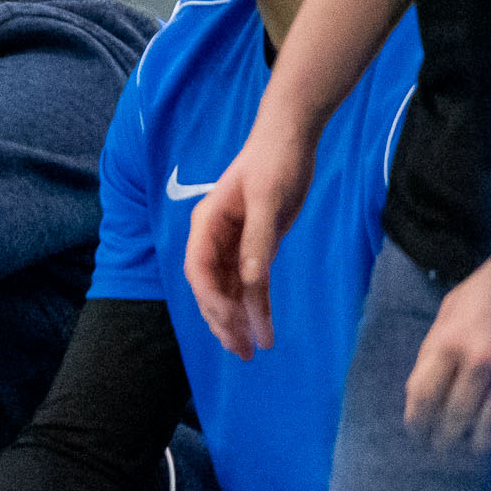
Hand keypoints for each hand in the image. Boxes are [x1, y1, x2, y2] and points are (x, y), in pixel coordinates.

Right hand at [184, 113, 317, 359]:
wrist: (290, 139)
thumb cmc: (275, 162)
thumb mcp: (268, 200)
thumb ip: (258, 242)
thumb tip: (251, 282)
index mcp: (207, 224)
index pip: (200, 271)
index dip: (212, 301)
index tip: (232, 324)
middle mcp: (215, 238)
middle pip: (211, 288)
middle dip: (223, 321)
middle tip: (241, 352)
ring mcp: (234, 244)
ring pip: (230, 290)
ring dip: (239, 319)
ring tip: (251, 350)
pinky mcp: (255, 245)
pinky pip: (253, 282)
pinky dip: (258, 305)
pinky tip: (264, 327)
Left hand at [404, 209, 490, 452]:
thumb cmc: (464, 302)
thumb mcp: (436, 330)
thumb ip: (429, 365)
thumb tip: (421, 405)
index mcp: (444, 345)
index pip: (424, 396)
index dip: (417, 421)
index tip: (415, 433)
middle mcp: (474, 359)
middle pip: (454, 412)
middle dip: (444, 436)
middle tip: (438, 450)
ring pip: (486, 418)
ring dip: (474, 439)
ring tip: (466, 450)